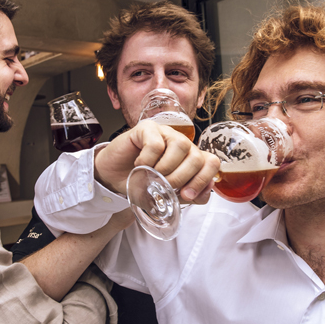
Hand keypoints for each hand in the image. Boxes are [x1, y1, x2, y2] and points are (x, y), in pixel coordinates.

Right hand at [94, 120, 218, 202]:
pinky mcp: (147, 128)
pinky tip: (139, 165)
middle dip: (181, 178)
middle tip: (164, 186)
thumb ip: (187, 195)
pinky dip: (148, 160)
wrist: (112, 177)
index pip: (212, 162)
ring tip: (152, 175)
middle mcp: (181, 143)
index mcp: (189, 158)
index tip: (186, 195)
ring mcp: (165, 133)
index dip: (203, 180)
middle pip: (197, 157)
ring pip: (181, 145)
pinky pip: (156, 144)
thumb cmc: (140, 183)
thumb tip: (204, 192)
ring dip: (167, 168)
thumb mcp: (166, 196)